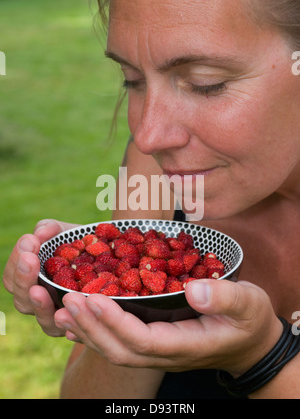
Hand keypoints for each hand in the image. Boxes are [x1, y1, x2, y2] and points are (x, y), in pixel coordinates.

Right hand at [3, 219, 77, 336]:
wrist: (113, 259)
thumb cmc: (82, 247)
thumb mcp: (66, 234)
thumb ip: (50, 229)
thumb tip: (39, 233)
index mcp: (33, 282)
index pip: (13, 277)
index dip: (16, 261)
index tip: (29, 242)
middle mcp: (43, 303)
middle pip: (22, 299)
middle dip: (23, 278)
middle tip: (30, 259)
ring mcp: (61, 318)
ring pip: (43, 318)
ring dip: (39, 303)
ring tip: (39, 289)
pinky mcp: (82, 327)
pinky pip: (72, 330)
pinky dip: (69, 323)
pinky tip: (69, 311)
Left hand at [54, 278, 282, 375]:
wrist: (249, 342)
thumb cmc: (249, 319)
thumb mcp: (247, 303)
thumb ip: (224, 297)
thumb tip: (193, 290)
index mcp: (186, 344)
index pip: (143, 339)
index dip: (116, 321)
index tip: (94, 298)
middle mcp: (166, 354)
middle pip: (120, 349)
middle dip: (91, 326)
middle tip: (67, 300)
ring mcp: (158, 352)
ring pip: (115, 350)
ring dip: (87, 331)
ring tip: (61, 309)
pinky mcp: (153, 343)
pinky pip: (118, 342)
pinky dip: (95, 332)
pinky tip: (77, 319)